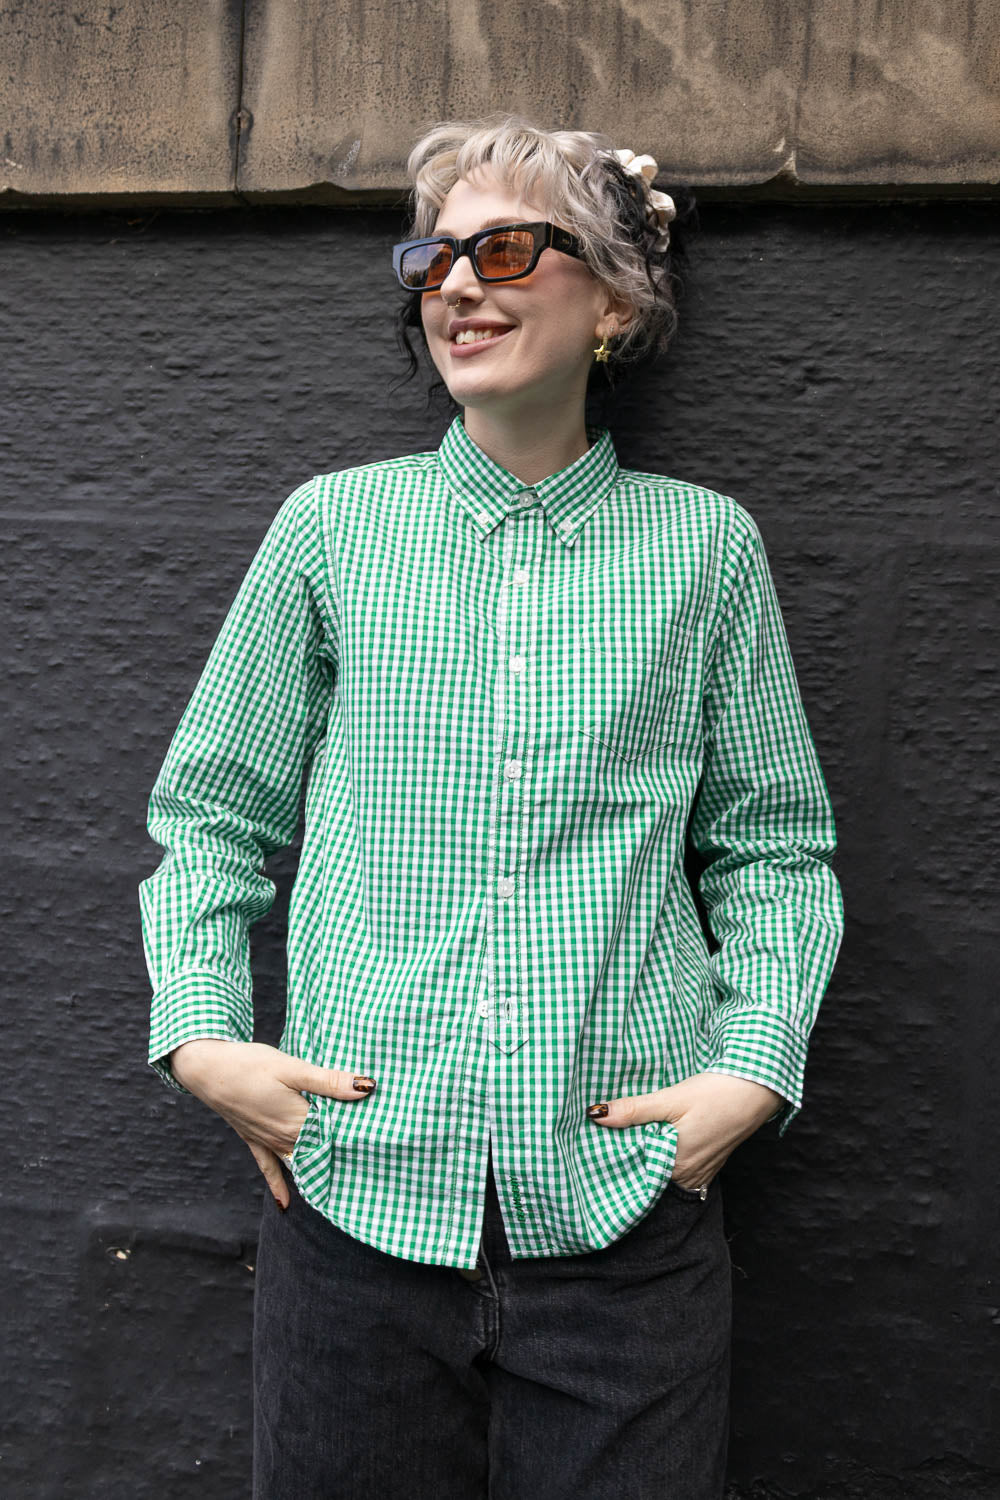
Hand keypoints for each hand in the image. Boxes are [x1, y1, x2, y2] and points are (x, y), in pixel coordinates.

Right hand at [170, 1039, 375, 1209]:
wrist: (207, 1069)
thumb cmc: (250, 1064)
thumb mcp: (292, 1068)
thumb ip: (328, 1081)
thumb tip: (366, 1087)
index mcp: (298, 1119)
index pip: (336, 1134)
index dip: (356, 1137)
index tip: (379, 1147)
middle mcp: (284, 1137)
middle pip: (319, 1149)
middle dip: (341, 1155)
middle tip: (370, 1169)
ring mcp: (267, 1141)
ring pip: (298, 1160)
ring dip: (317, 1169)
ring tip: (342, 1187)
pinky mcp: (253, 1139)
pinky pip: (268, 1168)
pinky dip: (278, 1186)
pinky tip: (285, 1205)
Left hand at [587, 1072, 783, 1189]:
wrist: (757, 1090)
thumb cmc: (715, 1094)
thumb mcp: (671, 1099)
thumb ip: (634, 1110)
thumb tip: (596, 1115)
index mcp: (674, 1165)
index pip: (633, 1169)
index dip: (612, 1155)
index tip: (593, 1143)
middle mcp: (686, 1176)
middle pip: (646, 1170)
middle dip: (627, 1155)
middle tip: (601, 1135)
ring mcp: (699, 1173)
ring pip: (661, 1168)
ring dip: (646, 1154)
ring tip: (623, 1135)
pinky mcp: (707, 1163)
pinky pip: (676, 1166)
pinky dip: (664, 1154)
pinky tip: (654, 1137)